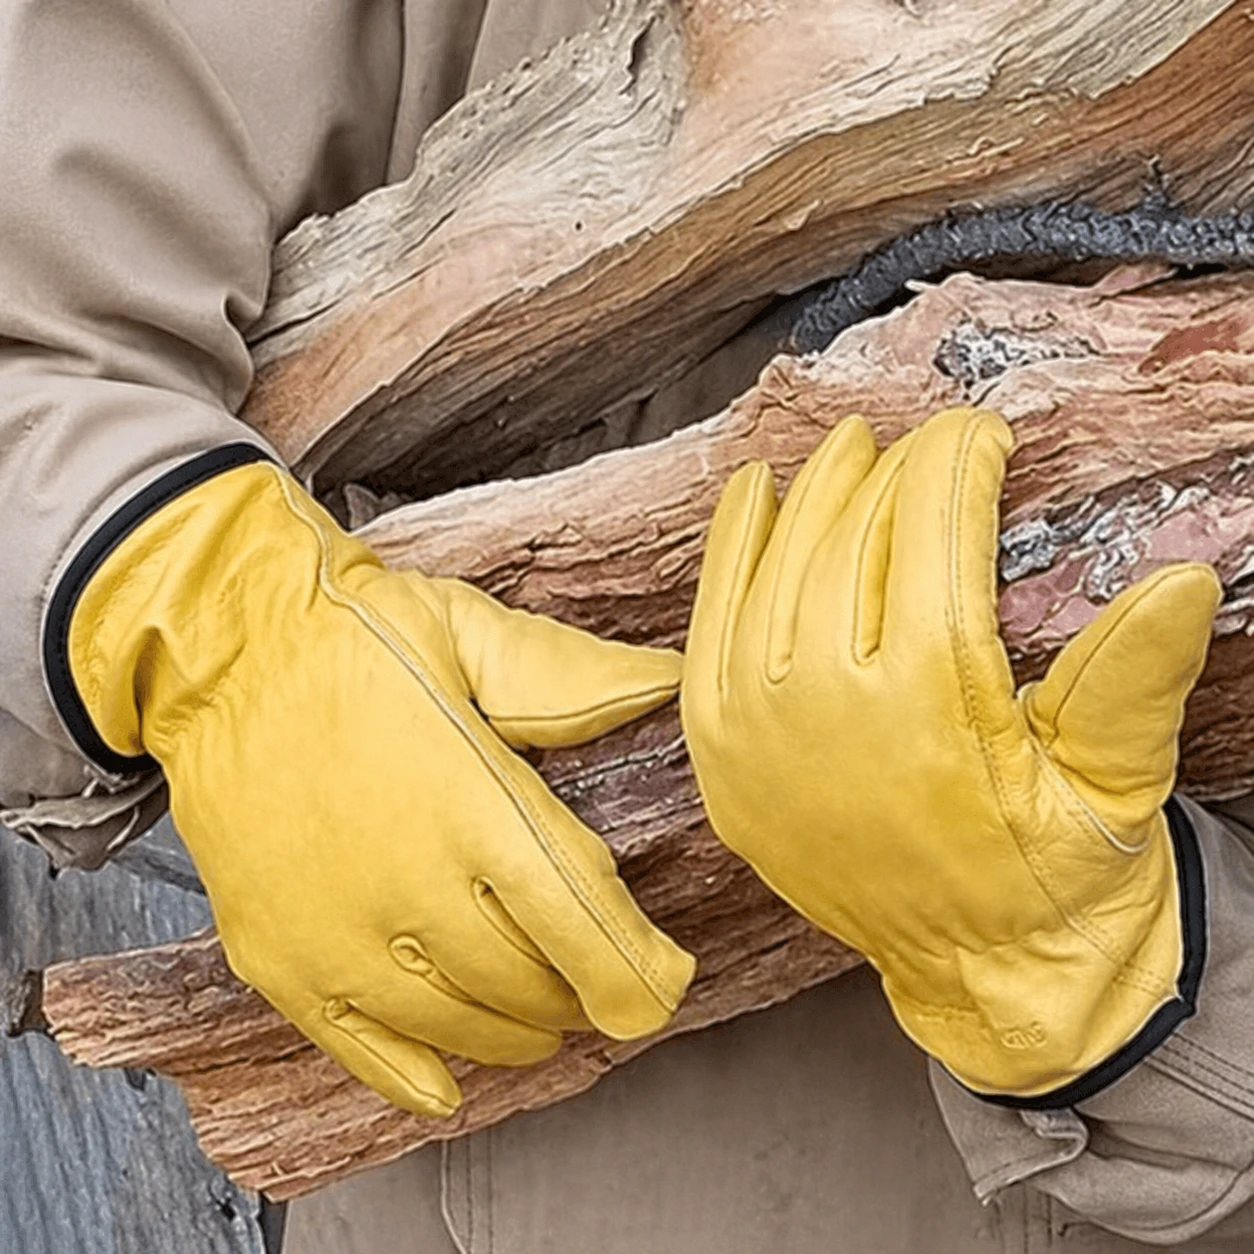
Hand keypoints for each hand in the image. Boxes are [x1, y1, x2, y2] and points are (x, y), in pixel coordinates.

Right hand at [67, 461, 694, 1114]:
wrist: (216, 654)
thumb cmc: (353, 639)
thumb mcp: (469, 633)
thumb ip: (571, 675)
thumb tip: (666, 686)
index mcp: (473, 805)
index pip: (582, 925)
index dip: (637, 973)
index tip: (663, 983)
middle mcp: (411, 886)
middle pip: (529, 985)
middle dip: (579, 990)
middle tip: (594, 971)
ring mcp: (339, 935)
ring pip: (460, 1026)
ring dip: (516, 1030)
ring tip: (537, 1010)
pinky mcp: (279, 960)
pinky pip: (362, 1053)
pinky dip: (417, 1077)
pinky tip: (449, 1081)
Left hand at [682, 407, 1217, 1100]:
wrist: (980, 973)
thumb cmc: (1054, 876)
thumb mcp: (1114, 784)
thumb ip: (1131, 679)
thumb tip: (1182, 578)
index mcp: (929, 714)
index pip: (931, 540)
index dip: (956, 466)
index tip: (979, 433)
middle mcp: (824, 718)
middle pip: (849, 547)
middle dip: (891, 474)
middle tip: (924, 441)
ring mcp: (755, 740)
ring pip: (774, 574)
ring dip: (809, 499)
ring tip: (847, 450)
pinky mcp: (718, 759)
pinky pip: (707, 630)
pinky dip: (727, 554)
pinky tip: (749, 495)